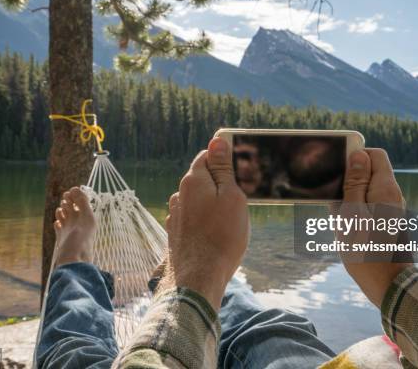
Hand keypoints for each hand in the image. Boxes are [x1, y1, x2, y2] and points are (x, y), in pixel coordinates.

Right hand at [53, 187, 94, 266]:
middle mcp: (80, 225)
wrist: (73, 261)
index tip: (71, 190)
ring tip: (61, 209)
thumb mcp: (86, 218)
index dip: (77, 195)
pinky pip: (60, 229)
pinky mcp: (62, 239)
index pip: (82, 203)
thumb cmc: (81, 240)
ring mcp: (70, 232)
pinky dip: (58, 224)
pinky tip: (57, 223)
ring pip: (66, 217)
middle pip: (74, 209)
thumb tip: (76, 188)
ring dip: (63, 211)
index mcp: (88, 219)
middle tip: (65, 197)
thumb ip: (83, 203)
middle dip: (69, 201)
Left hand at [161, 137, 249, 309]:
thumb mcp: (232, 197)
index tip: (240, 172)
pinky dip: (206, 220)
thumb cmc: (222, 237)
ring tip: (230, 221)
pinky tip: (217, 234)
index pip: (207, 156)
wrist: (198, 278)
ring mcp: (176, 214)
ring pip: (199, 199)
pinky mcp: (177, 232)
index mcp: (194, 180)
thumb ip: (223, 169)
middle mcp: (180, 194)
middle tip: (240, 200)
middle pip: (203, 178)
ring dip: (213, 204)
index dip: (225, 160)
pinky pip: (194, 217)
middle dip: (220, 184)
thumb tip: (217, 140)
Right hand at [340, 148, 411, 307]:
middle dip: (349, 179)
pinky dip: (355, 209)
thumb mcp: (352, 212)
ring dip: (349, 197)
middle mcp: (393, 195)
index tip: (337, 168)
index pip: (374, 155)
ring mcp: (391, 209)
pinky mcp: (387, 222)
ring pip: (367, 190)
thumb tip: (358, 155)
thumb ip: (355, 183)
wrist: (387, 284)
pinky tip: (345, 226)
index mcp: (386, 188)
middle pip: (370, 172)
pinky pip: (369, 206)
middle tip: (333, 197)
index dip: (356, 155)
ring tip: (338, 216)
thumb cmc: (365, 250)